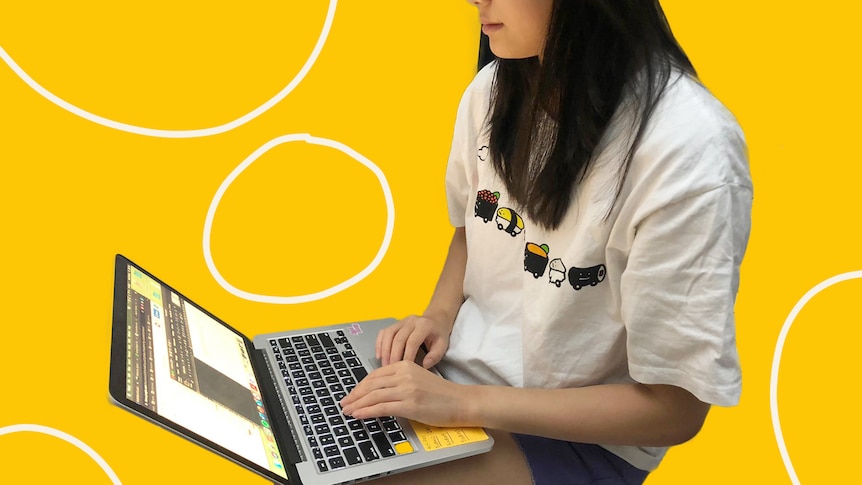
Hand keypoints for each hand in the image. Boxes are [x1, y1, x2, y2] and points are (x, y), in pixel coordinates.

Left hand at [340, 361, 472, 427]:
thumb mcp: (417, 379)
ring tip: (348, 411)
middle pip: (371, 384)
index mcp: (405, 365)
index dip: (360, 386)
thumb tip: (377, 392)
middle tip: (344, 403)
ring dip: (357, 404)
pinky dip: (367, 411)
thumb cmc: (440, 394)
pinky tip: (359, 415)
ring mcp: (406, 389)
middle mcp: (404, 374)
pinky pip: (382, 408)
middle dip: (355, 395)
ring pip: (374, 396)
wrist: (460, 401)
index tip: (352, 394)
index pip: (375, 375)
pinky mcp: (410, 404)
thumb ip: (399, 381)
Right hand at [376, 314, 450, 367]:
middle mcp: (411, 321)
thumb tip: (423, 365)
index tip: (405, 368)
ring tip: (385, 365)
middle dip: (393, 355)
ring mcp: (401, 321)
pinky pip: (383, 332)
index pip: (412, 341)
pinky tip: (379, 355)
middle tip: (391, 369)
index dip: (407, 355)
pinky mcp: (395, 324)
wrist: (436, 319)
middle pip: (398, 338)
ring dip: (385, 351)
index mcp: (424, 325)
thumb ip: (435, 356)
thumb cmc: (438, 333)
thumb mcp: (443, 344)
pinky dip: (379, 344)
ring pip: (388, 335)